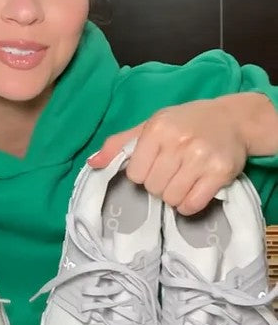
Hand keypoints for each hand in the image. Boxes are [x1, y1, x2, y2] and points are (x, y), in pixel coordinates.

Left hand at [87, 97, 250, 215]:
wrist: (232, 119)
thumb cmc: (184, 123)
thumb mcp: (150, 125)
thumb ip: (120, 144)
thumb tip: (92, 164)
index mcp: (157, 129)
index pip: (135, 173)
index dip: (142, 174)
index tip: (153, 166)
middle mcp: (179, 142)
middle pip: (153, 187)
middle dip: (158, 185)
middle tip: (170, 173)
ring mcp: (201, 158)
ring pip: (171, 198)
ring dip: (173, 196)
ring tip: (182, 180)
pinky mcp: (220, 173)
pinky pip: (192, 205)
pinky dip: (189, 205)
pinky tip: (193, 190)